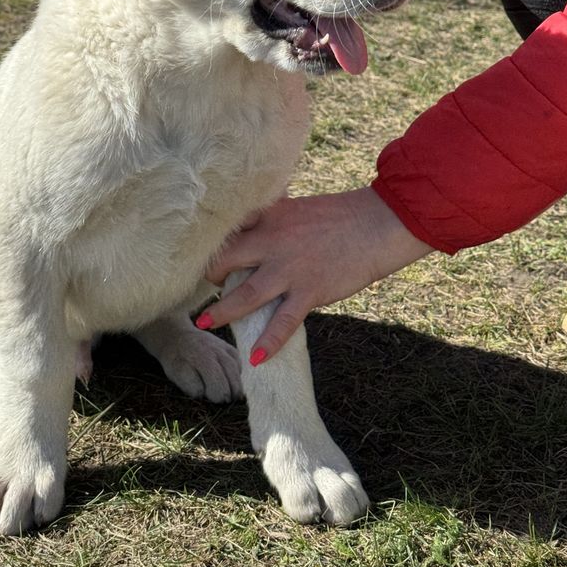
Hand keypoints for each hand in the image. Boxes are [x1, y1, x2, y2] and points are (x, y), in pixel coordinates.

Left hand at [198, 187, 433, 363]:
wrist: (375, 224)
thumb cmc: (337, 216)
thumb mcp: (294, 208)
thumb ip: (268, 218)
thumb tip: (247, 223)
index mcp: (268, 219)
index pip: (227, 231)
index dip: (208, 244)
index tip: (192, 254)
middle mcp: (272, 244)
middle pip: (226, 261)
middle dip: (208, 277)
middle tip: (198, 288)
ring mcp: (290, 270)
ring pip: (246, 295)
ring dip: (223, 312)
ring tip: (204, 323)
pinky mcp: (310, 292)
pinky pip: (284, 323)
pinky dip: (268, 342)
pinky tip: (254, 358)